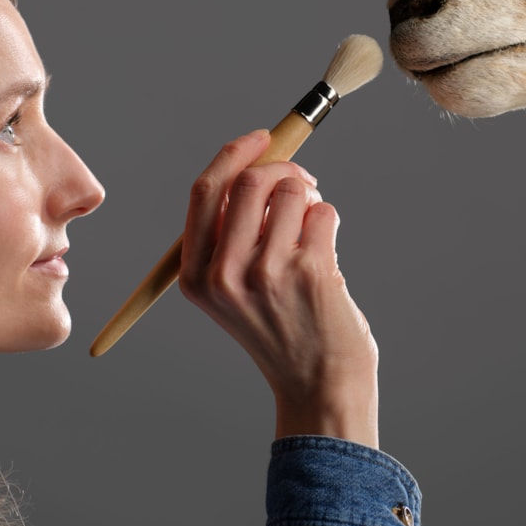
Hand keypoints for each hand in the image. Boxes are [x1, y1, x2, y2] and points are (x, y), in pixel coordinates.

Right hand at [179, 130, 378, 448]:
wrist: (319, 386)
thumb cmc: (283, 331)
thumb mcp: (233, 290)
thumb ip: (234, 234)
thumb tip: (259, 163)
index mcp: (196, 276)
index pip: (205, 192)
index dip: (233, 155)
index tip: (260, 138)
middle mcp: (224, 274)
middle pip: (249, 181)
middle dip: (283, 169)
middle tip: (303, 182)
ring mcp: (267, 273)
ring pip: (291, 191)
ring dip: (309, 198)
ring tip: (313, 230)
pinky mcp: (310, 272)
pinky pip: (323, 211)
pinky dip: (329, 221)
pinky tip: (327, 254)